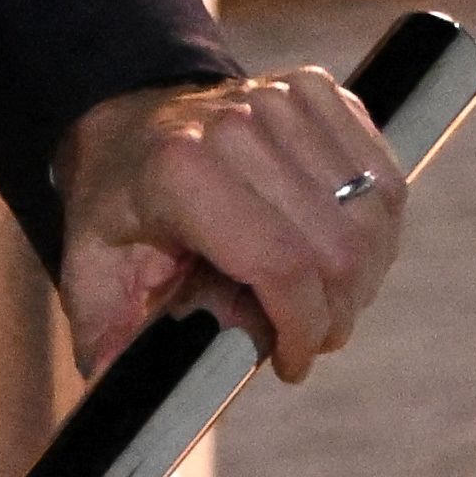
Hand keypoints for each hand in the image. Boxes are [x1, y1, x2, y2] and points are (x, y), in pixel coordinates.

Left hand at [55, 68, 408, 383]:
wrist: (127, 118)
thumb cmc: (116, 201)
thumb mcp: (91, 268)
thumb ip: (107, 330)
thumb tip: (116, 385)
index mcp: (179, 171)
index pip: (282, 266)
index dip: (301, 330)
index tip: (289, 362)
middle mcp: (236, 126)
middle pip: (337, 249)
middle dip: (333, 315)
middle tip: (307, 337)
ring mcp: (281, 100)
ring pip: (372, 217)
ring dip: (360, 277)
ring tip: (320, 298)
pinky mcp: (317, 91)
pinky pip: (384, 177)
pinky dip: (376, 228)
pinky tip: (339, 248)